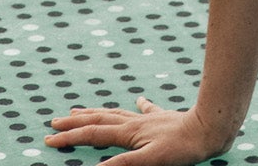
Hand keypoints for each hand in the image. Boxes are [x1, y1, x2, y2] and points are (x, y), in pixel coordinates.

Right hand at [45, 94, 233, 163]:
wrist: (208, 128)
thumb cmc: (181, 148)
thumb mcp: (150, 161)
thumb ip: (123, 163)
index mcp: (129, 132)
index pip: (93, 134)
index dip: (70, 138)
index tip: (49, 140)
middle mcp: (135, 121)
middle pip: (99, 119)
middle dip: (76, 122)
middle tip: (55, 122)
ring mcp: (148, 118)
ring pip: (116, 113)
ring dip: (96, 112)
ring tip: (81, 110)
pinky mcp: (163, 118)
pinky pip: (146, 110)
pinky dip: (138, 106)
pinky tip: (138, 100)